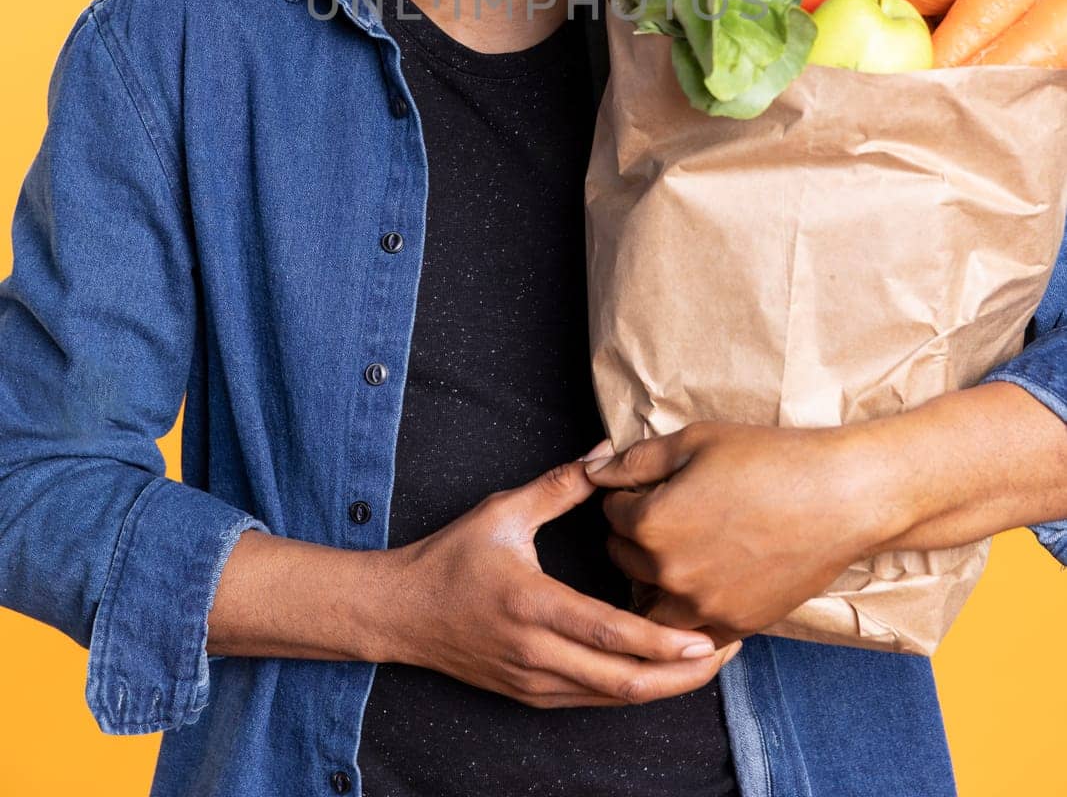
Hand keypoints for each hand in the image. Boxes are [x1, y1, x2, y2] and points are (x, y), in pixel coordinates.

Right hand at [385, 455, 740, 707]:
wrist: (402, 613)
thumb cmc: (452, 558)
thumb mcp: (503, 511)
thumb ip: (559, 484)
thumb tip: (606, 454)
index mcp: (533, 606)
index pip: (610, 634)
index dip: (664, 641)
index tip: (709, 637)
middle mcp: (537, 654)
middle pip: (625, 682)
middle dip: (684, 674)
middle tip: (728, 651)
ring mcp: (535, 682)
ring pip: (614, 698)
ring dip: (665, 685)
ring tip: (708, 659)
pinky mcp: (532, 695)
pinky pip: (594, 699)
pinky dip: (634, 688)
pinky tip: (662, 667)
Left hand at [585, 421, 885, 639]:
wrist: (840, 498)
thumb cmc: (768, 459)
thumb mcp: (695, 440)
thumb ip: (635, 459)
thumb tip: (594, 470)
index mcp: (652, 524)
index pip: (611, 512)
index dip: (628, 492)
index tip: (652, 484)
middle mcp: (668, 573)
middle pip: (624, 556)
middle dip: (636, 533)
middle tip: (669, 511)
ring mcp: (702, 607)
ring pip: (649, 599)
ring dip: (654, 575)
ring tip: (682, 547)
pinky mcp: (735, 626)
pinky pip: (690, 629)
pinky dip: (688, 609)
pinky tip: (707, 580)